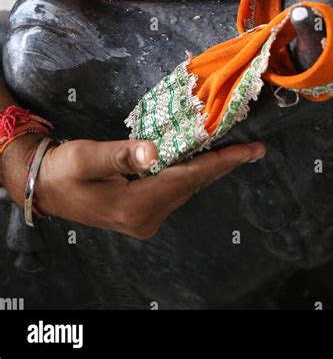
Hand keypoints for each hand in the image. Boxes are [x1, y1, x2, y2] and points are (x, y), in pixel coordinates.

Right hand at [1, 135, 264, 238]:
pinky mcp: (141, 212)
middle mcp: (146, 217)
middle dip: (222, 164)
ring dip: (208, 168)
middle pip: (192, 184)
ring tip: (234, 150)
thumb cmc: (64, 169)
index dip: (222, 161)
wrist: (45, 186)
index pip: (188, 178)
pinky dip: (191, 172)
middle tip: (253, 147)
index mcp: (136, 205)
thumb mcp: (88, 156)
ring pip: (186, 187)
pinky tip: (202, 159)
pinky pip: (175, 189)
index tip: (251, 151)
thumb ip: (122, 153)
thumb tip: (155, 151)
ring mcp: (145, 218)